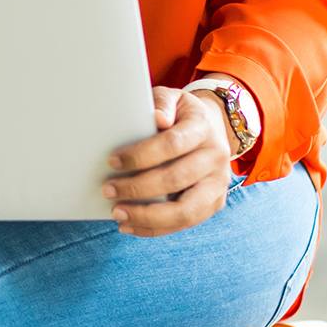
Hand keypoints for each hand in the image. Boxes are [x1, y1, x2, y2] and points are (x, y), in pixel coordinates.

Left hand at [102, 86, 234, 237]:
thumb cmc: (181, 114)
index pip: (172, 144)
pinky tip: (131, 226)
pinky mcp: (214, 204)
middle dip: (138, 188)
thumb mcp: (173, 98)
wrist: (212, 127)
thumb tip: (156, 118)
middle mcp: (216, 159)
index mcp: (203, 128)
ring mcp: (218, 185)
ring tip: (117, 214)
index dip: (141, 155)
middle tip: (108, 190)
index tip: (112, 161)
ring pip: (185, 211)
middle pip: (177, 179)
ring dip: (148, 217)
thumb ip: (162, 103)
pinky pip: (185, 223)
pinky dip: (156, 229)